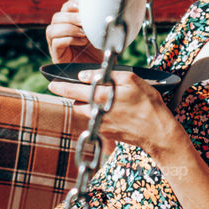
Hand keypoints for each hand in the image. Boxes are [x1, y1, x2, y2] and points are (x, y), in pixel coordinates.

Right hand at [46, 0, 102, 63]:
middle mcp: (60, 32)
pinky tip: (82, 41)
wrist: (101, 70)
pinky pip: (56, 43)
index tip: (82, 6)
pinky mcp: (57, 56)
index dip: (71, 5)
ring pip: (51, 30)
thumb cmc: (100, 49)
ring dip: (68, 28)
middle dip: (70, 17)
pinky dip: (69, 40)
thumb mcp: (99, 31)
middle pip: (56, 17)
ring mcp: (56, 45)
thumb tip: (98, 7)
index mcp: (70, 23)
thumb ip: (94, 20)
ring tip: (83, 33)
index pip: (65, 9)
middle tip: (84, 21)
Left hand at [47, 69, 181, 155]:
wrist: (157, 132)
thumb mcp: (130, 79)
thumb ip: (104, 74)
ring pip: (85, 113)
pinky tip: (114, 111)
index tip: (51, 84)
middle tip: (83, 89)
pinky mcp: (107, 134)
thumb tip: (83, 75)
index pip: (71, 90)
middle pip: (76, 103)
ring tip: (101, 99)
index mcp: (99, 97)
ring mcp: (100, 126)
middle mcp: (95, 113)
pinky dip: (98, 115)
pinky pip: (95, 122)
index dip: (59, 86)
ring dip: (87, 105)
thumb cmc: (147, 103)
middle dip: (76, 95)